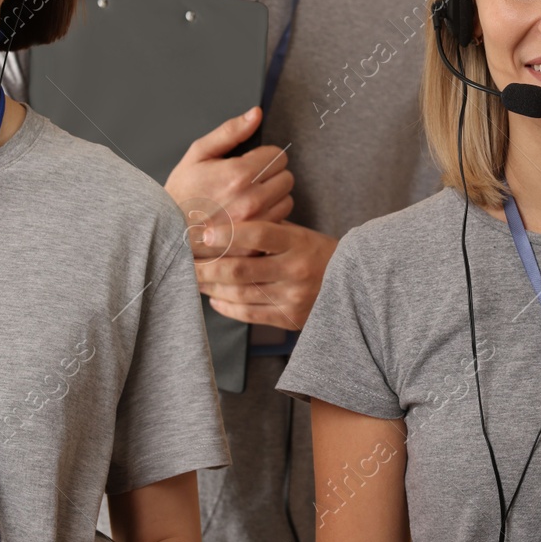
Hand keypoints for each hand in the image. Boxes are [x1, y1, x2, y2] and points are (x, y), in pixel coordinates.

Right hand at [166, 108, 294, 257]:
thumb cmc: (182, 193)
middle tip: (249, 181)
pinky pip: (280, 223)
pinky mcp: (257, 242)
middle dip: (270, 175)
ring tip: (249, 199)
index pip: (278, 155)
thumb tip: (255, 114)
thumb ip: (230, 131)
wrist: (169, 234)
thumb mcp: (198, 154)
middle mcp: (252, 200)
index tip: (250, 163)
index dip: (264, 156)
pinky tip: (251, 216)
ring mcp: (256, 224)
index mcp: (240, 174)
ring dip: (273, 197)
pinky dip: (270, 218)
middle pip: (286, 177)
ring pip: (286, 200)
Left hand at [193, 221, 336, 328]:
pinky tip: (214, 299)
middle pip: (241, 270)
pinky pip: (249, 314)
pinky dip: (226, 306)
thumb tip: (220, 223)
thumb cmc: (315, 252)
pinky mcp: (290, 318)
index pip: (259, 234)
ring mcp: (293, 297)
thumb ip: (266, 228)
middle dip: (208, 267)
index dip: (228, 233)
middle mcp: (296, 270)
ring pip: (241, 294)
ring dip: (212, 287)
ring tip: (196, 279)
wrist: (353, 283)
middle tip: (187, 262)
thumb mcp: (297, 233)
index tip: (204, 234)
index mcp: (298, 242)